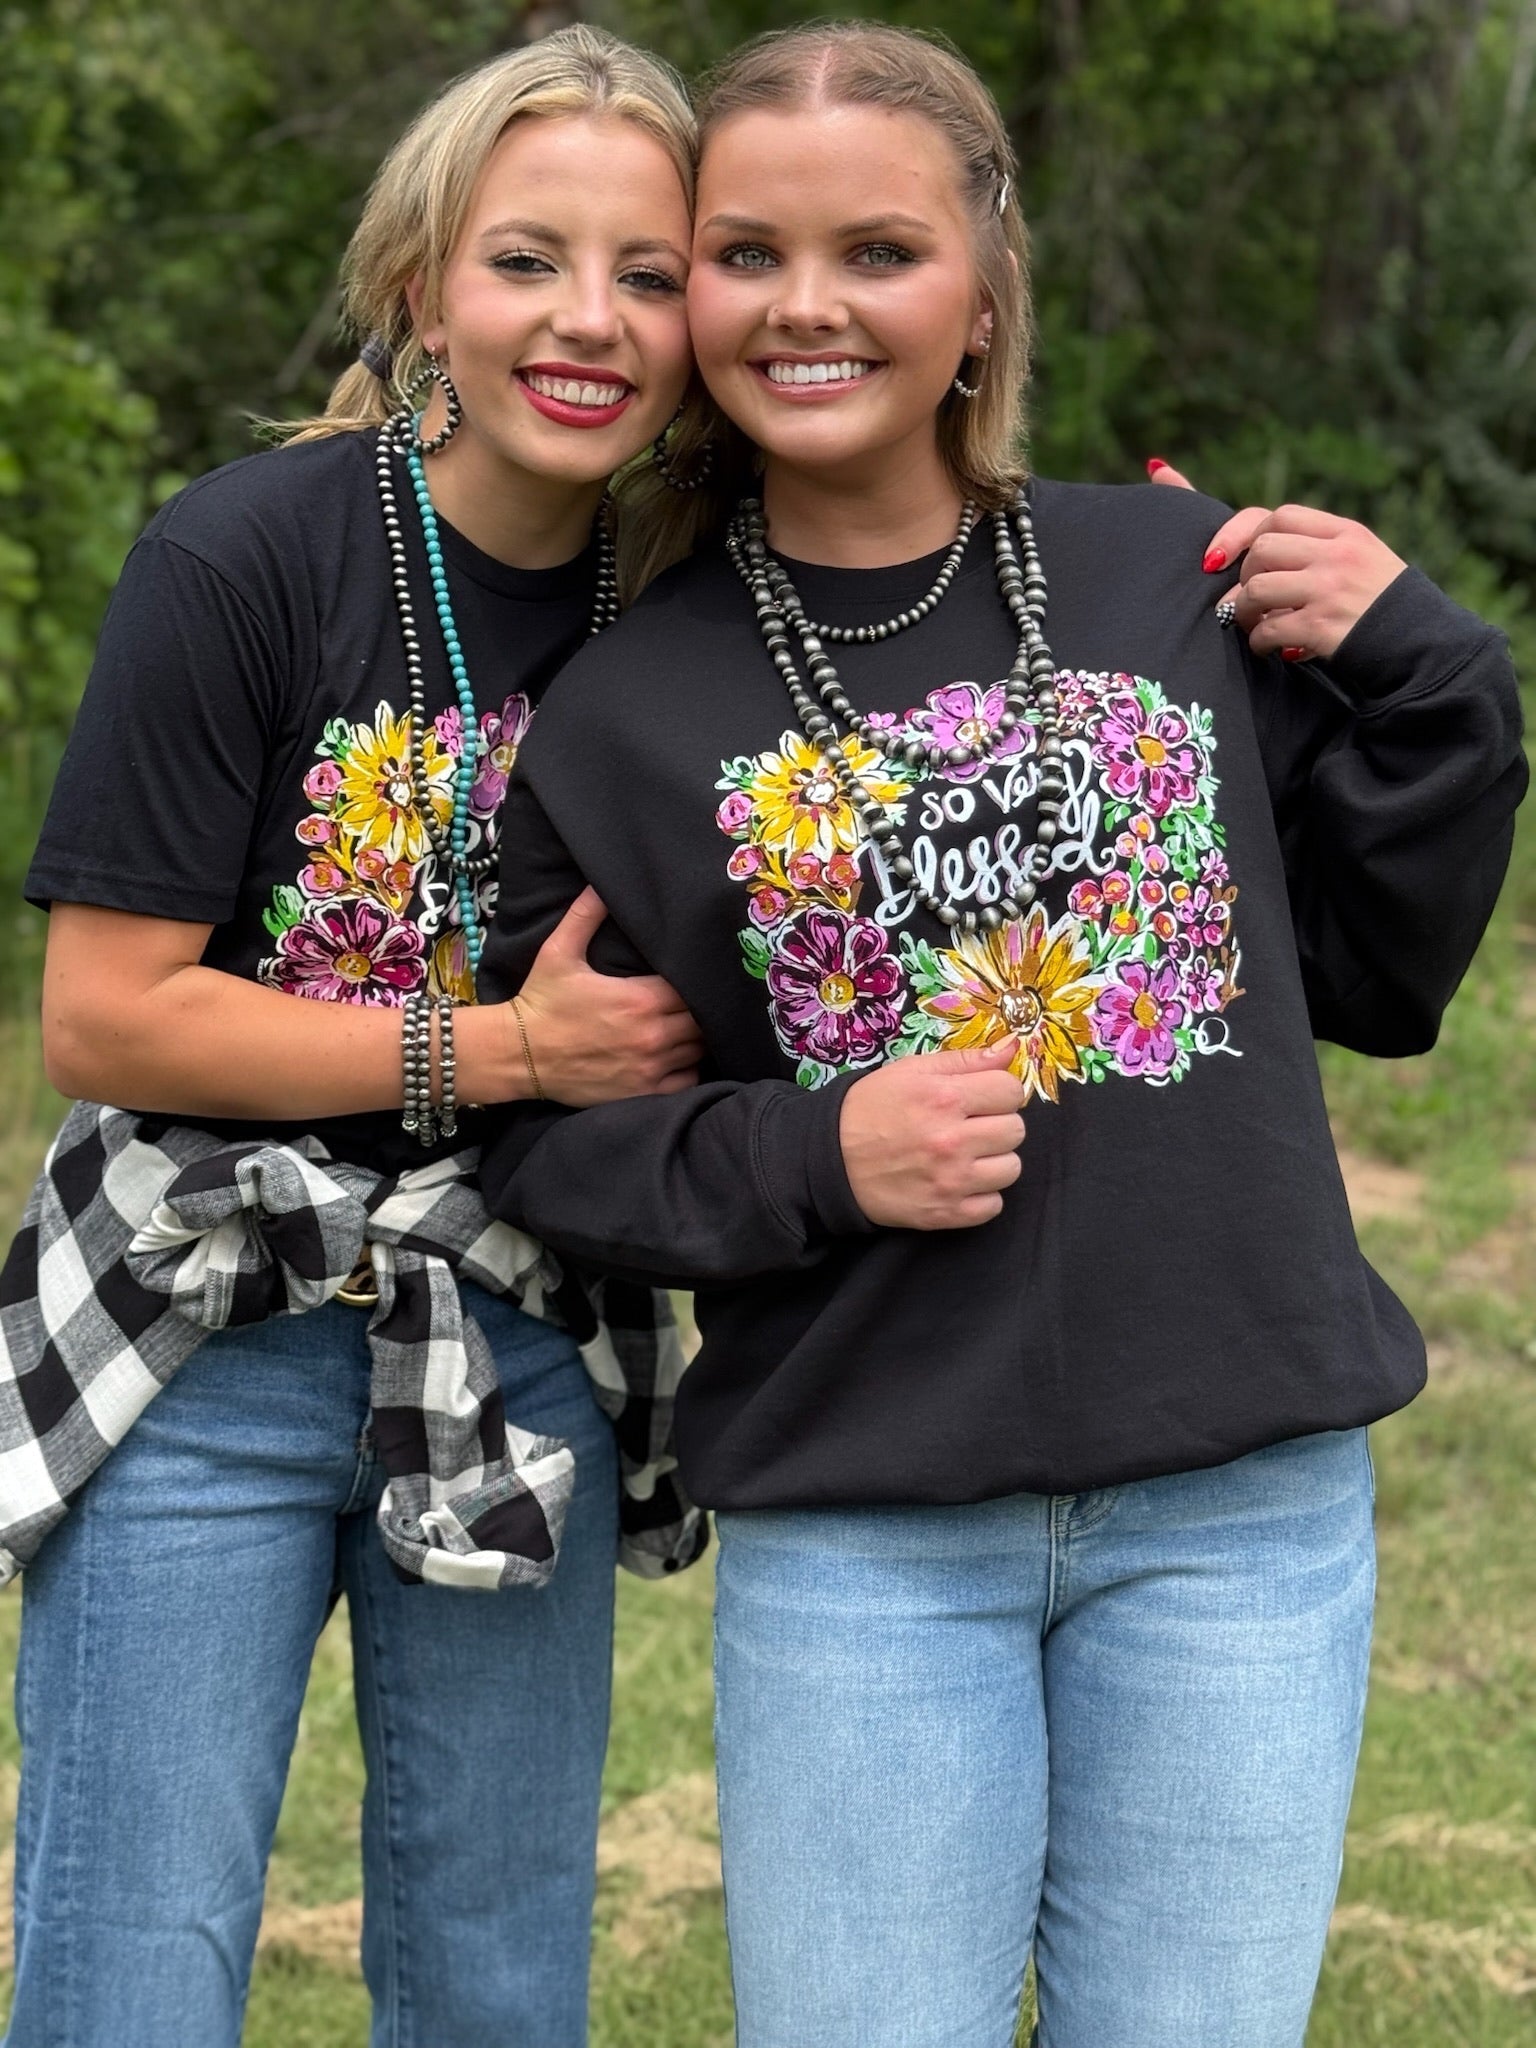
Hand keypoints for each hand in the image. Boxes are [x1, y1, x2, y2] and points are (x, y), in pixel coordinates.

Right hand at [513, 888, 702, 1105]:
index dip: (696, 981)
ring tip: (685, 1027)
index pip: (692, 988)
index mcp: (640, 999)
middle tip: (690, 1003)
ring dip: (695, 1038)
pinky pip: (687, 1080)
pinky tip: (676, 1058)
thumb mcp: (559, 951)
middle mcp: (652, 1034)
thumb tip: (600, 884)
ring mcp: (650, 1068)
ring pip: (698, 1050)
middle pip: (702, 1020)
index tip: (691, 977)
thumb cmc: (540, 1002)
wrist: (517, 1054)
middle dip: (700, 1010)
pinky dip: (687, 1069)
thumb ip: (586, 915)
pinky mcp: (643, 1092)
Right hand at [840, 1040, 1025, 1229]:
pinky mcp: (946, 1214)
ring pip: (1011, 1169)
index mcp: (945, 1098)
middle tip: (971, 1127)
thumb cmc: (870, 1109)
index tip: (981, 1099)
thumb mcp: (911, 1071)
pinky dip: (982, 1196)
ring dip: (994, 1161)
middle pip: (1016, 1130)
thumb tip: (1011, 1049)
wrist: (829, 1160)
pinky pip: (994, 1206)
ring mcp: (951, 1181)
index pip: (1011, 1091)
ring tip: (967, 1156)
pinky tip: (959, 1182)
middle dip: (997, 1124)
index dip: (998, 1092)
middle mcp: (952, 1140)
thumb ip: (964, 1060)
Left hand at [1147, 457, 1404, 660]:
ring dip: (1244, 611)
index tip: (1217, 558)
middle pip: (1263, 548)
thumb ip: (1318, 553)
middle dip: (1243, 577)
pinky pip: (1268, 629)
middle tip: (1247, 602)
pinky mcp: (1322, 625)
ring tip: (1252, 626)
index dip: (1240, 533)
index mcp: (1346, 533)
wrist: (1423, 645)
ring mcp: (1329, 588)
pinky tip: (1268, 650)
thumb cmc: (1384, 607)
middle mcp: (1337, 555)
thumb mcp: (1363, 562)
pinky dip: (1259, 642)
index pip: (1281, 515)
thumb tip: (1253, 567)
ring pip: (1257, 587)